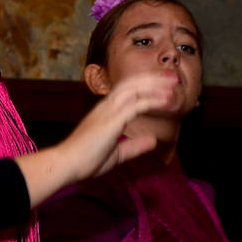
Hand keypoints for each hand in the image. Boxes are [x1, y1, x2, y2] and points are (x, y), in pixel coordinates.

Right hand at [15, 71, 176, 207]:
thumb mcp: (117, 153)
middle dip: (154, 78)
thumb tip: (153, 140)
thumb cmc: (86, 160)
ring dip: (156, 84)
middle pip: (133, 83)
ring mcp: (108, 111)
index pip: (128, 90)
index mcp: (106, 111)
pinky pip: (137, 105)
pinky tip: (166, 100)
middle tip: (173, 77)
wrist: (67, 165)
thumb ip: (135, 146)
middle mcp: (107, 106)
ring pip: (135, 89)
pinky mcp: (112, 120)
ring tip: (174, 82)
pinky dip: (153, 100)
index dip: (146, 85)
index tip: (164, 85)